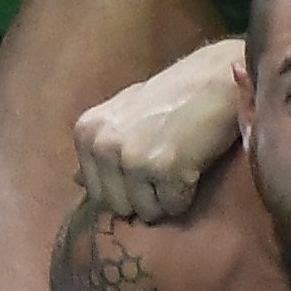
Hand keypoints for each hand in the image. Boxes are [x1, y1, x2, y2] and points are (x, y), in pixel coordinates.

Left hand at [75, 35, 248, 225]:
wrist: (215, 79)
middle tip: (166, 167)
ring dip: (167, 196)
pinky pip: (173, 206)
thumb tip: (74, 180)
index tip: (146, 165)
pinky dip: (187, 193)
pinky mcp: (163, 168)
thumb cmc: (172, 96)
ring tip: (179, 164)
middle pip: (118, 207)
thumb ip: (99, 146)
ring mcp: (131, 157)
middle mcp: (102, 145)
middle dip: (144, 196)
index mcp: (87, 133)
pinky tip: (193, 165)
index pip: (96, 192)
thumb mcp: (123, 113)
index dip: (125, 186)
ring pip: (146, 211)